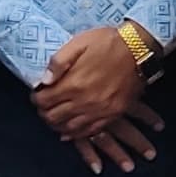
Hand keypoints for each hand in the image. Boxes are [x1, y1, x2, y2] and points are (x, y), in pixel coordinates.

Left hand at [34, 27, 161, 172]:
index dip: (36, 99)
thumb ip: (58, 62)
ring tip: (56, 116)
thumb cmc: (108, 43)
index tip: (38, 94)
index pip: (43, 101)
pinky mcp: (112, 114)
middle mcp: (85, 101)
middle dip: (44, 112)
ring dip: (58, 124)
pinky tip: (71, 129)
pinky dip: (76, 133)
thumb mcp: (79, 43)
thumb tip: (44, 80)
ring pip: (69, 129)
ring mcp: (100, 111)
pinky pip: (89, 132)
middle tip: (45, 106)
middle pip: (53, 118)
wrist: (139, 49)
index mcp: (74, 83)